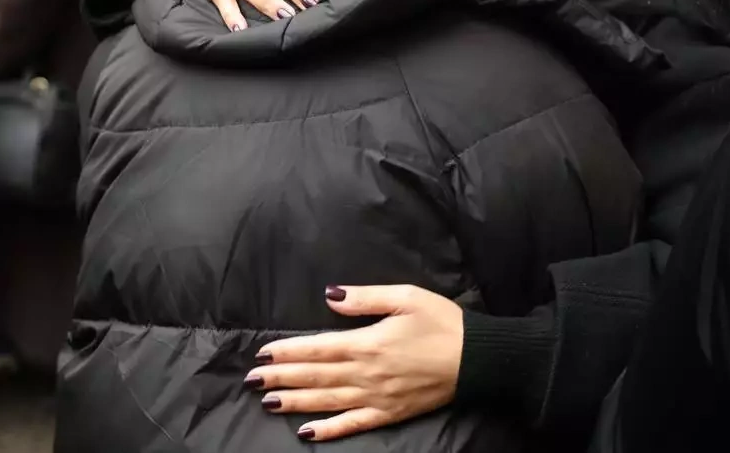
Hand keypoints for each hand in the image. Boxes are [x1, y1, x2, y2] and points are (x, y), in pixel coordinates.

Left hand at [247, 285, 463, 441]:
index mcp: (368, 343)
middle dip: (281, 377)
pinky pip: (352, 425)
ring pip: (326, 401)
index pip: (318, 348)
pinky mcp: (388, 414)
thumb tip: (329, 296)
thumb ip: (364, 298)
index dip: (288, 351)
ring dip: (295, 402)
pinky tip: (306, 432)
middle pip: (315, 376)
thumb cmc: (442, 322)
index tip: (264, 352)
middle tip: (252, 380)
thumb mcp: (405, 297)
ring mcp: (376, 398)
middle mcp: (367, 374)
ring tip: (267, 401)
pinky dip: (328, 430)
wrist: (477, 359)